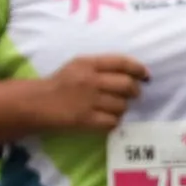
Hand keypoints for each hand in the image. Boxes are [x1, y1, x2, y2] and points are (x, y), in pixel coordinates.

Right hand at [30, 54, 146, 133]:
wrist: (38, 103)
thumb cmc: (60, 83)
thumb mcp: (78, 65)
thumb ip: (101, 66)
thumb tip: (130, 73)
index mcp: (88, 63)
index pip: (122, 63)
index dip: (139, 69)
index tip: (146, 76)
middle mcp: (91, 80)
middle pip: (127, 85)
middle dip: (135, 91)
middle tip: (133, 95)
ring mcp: (89, 101)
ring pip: (122, 106)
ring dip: (122, 108)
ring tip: (113, 108)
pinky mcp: (87, 120)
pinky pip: (113, 122)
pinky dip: (113, 122)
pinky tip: (106, 119)